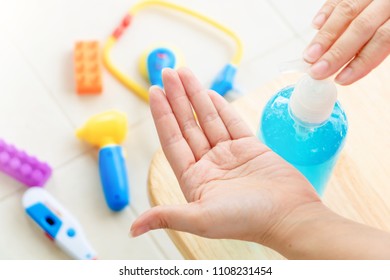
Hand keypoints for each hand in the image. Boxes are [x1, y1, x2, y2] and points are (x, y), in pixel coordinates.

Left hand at [130, 67, 319, 245]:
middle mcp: (209, 164)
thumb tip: (132, 229)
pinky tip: (209, 93)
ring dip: (195, 95)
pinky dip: (220, 107)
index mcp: (194, 178)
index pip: (172, 140)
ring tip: (184, 73)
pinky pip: (230, 122)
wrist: (289, 216)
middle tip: (168, 72)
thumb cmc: (247, 220)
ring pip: (208, 119)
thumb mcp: (201, 219)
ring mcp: (229, 155)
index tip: (154, 91)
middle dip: (177, 98)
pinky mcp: (250, 148)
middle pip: (187, 125)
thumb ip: (166, 216)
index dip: (162, 115)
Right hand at [304, 0, 389, 84]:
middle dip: (336, 52)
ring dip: (324, 37)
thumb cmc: (388, 24)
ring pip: (346, 11)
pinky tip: (316, 26)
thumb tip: (347, 69)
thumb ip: (376, 47)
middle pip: (361, 27)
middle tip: (317, 70)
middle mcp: (387, 2)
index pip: (383, 39)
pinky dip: (326, 11)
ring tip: (309, 56)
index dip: (361, 62)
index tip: (341, 79)